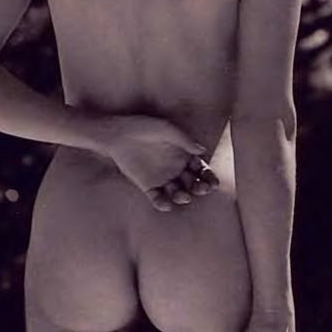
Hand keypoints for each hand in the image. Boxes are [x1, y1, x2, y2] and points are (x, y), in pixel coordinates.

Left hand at [99, 115, 218, 209]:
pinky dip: (162, 203)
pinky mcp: (148, 186)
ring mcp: (163, 179)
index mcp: (184, 155)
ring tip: (183, 196)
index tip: (212, 183)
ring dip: (182, 197)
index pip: (201, 169)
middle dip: (199, 188)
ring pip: (177, 193)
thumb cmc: (144, 127)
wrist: (118, 134)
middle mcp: (176, 169)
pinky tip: (165, 204)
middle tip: (201, 190)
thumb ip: (184, 141)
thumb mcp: (166, 129)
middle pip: (192, 183)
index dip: (208, 176)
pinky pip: (157, 198)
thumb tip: (202, 150)